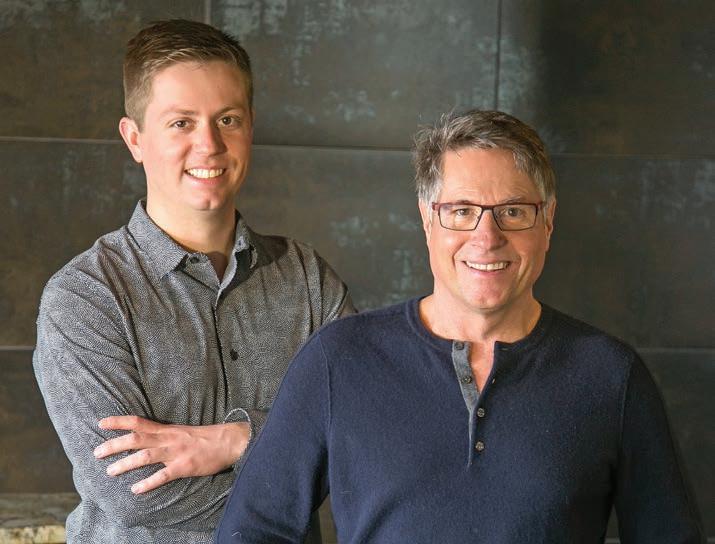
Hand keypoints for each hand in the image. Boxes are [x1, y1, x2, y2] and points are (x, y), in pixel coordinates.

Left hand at [93, 416, 250, 493]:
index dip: (119, 422)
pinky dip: (148, 483)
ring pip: (146, 456)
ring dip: (126, 464)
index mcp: (166, 430)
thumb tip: (146, 440)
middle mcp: (168, 439)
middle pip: (136, 438)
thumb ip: (164, 436)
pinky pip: (163, 475)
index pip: (138, 422)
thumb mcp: (181, 432)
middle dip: (114, 445)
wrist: (228, 441)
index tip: (101, 423)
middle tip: (96, 453)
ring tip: (110, 472)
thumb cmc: (205, 438)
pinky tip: (136, 490)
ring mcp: (176, 452)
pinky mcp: (184, 466)